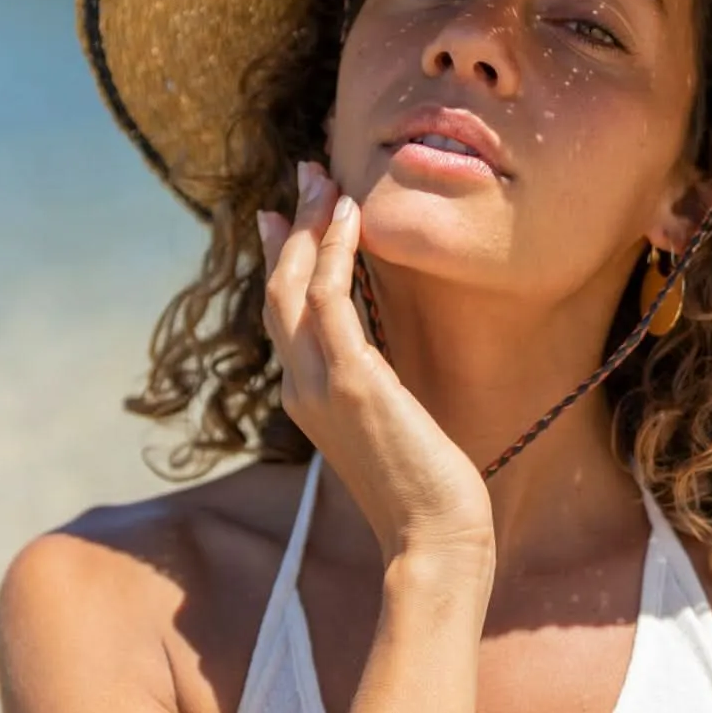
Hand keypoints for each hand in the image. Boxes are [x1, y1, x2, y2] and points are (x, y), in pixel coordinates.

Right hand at [259, 162, 493, 567]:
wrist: (433, 539)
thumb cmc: (424, 491)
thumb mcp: (390, 427)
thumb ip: (372, 390)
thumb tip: (374, 361)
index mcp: (305, 399)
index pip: (282, 314)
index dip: (283, 258)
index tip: (287, 215)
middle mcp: (299, 388)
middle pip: (279, 289)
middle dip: (292, 225)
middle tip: (305, 173)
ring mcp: (320, 385)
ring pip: (295, 286)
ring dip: (308, 225)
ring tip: (322, 178)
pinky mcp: (353, 382)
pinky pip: (332, 300)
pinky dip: (336, 252)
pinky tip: (351, 216)